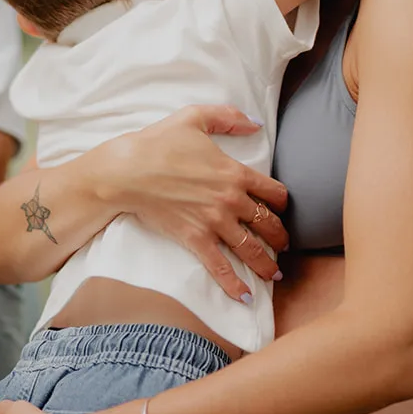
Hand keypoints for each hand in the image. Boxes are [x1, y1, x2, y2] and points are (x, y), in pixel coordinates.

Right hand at [102, 105, 291, 302]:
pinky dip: (233, 284)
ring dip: (266, 264)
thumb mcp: (195, 118)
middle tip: (284, 247)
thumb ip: (228, 118)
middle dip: (280, 238)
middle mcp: (231, 200)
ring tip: (274, 275)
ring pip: (250, 249)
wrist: (128, 170)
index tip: (282, 209)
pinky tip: (244, 296)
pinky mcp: (194, 239)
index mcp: (235, 172)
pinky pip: (219, 266)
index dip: (283, 203)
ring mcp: (214, 222)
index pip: (273, 192)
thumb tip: (256, 122)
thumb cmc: (158, 143)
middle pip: (268, 224)